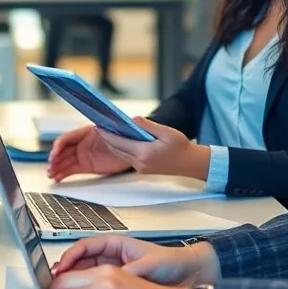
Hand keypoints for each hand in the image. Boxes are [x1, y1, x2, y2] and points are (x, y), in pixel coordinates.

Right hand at [47, 126, 127, 181]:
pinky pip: (71, 170)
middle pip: (63, 150)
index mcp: (86, 132)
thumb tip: (123, 121)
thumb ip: (114, 126)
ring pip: (64, 161)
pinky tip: (57, 178)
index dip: (59, 145)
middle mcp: (82, 143)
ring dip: (56, 167)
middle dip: (54, 159)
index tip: (55, 153)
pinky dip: (63, 174)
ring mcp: (83, 155)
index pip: (67, 137)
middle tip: (50, 166)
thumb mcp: (119, 129)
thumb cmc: (122, 136)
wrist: (131, 150)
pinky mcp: (86, 166)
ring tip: (50, 175)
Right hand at [53, 234, 220, 285]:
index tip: (62, 268)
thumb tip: (113, 279)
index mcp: (115, 244)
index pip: (85, 247)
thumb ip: (131, 271)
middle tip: (56, 284)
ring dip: (74, 284)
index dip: (70, 256)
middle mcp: (111, 257)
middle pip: (80, 262)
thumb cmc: (170, 262)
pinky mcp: (117, 285)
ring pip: (85, 275)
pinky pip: (96, 287)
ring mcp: (112, 271)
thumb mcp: (149, 265)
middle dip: (67, 272)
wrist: (188, 274)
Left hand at [95, 117, 210, 180]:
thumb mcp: (166, 132)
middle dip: (106, 138)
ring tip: (107, 131)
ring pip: (120, 155)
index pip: (118, 142)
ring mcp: (140, 168)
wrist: (190, 163)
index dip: (106, 134)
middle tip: (98, 127)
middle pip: (116, 150)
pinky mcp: (142, 170)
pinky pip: (127, 158)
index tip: (97, 126)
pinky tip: (120, 140)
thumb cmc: (181, 147)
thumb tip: (133, 119)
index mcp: (144, 153)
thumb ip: (148, 126)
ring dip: (113, 144)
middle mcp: (139, 163)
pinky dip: (121, 149)